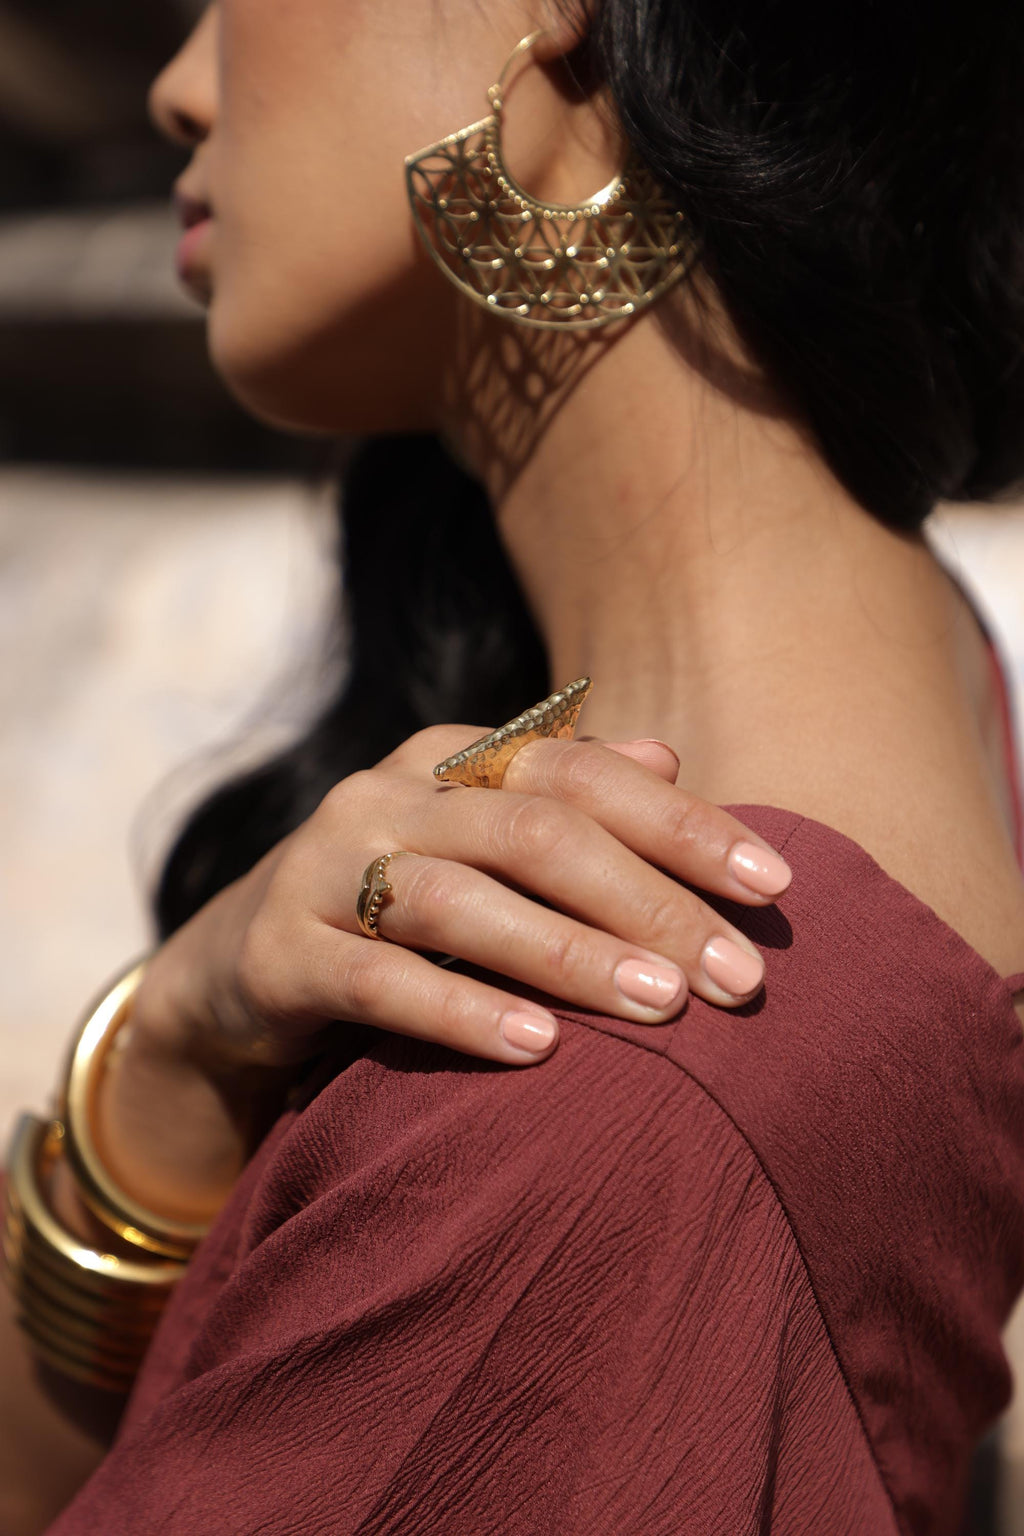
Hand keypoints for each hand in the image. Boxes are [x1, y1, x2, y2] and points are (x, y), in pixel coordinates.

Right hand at [135, 727, 789, 1068]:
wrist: (242, 962)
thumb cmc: (400, 901)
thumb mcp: (481, 842)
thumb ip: (568, 801)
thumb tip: (672, 756)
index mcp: (452, 760)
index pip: (582, 774)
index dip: (682, 825)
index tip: (776, 886)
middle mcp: (387, 795)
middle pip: (533, 834)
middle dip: (647, 903)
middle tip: (739, 979)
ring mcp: (324, 867)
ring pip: (458, 900)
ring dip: (568, 955)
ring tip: (662, 1008)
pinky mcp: (279, 950)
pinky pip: (375, 980)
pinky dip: (458, 1012)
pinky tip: (536, 1049)